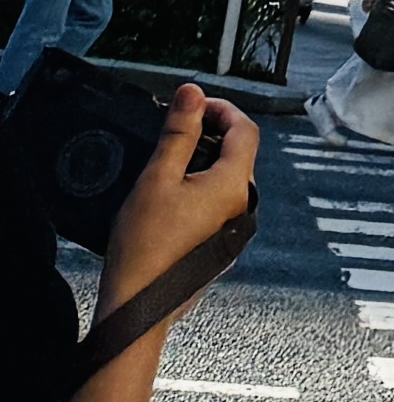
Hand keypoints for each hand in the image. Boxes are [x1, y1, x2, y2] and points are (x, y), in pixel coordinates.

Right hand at [96, 88, 256, 333]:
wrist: (138, 307)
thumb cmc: (146, 249)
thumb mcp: (158, 177)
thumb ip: (179, 132)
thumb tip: (193, 94)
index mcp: (233, 187)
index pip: (246, 130)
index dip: (223, 108)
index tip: (197, 104)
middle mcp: (241, 208)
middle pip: (240, 154)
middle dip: (214, 132)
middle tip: (182, 126)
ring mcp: (232, 230)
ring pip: (228, 180)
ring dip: (207, 160)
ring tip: (174, 158)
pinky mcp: (218, 245)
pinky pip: (218, 204)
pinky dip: (201, 187)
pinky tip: (173, 193)